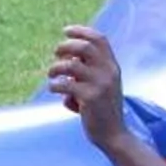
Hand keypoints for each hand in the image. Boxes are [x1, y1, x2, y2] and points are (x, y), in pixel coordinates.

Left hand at [46, 26, 126, 144]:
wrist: (113, 135)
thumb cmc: (102, 109)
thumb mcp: (102, 85)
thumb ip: (90, 69)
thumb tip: (67, 55)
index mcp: (112, 67)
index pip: (100, 39)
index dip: (82, 31)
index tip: (66, 30)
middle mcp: (109, 72)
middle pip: (84, 47)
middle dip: (65, 46)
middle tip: (56, 53)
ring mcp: (100, 85)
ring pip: (71, 65)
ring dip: (56, 68)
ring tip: (51, 75)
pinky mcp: (90, 98)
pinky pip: (65, 84)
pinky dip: (55, 85)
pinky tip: (54, 89)